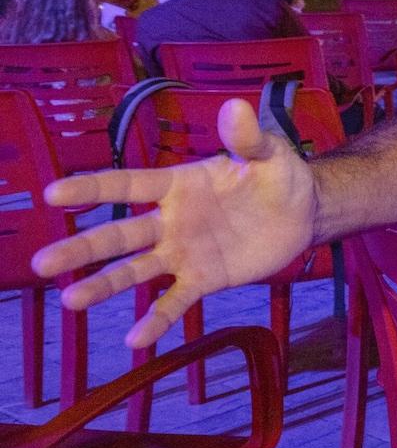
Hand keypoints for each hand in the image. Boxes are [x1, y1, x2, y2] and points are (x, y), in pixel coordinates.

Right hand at [33, 98, 317, 348]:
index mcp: (178, 184)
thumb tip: (235, 107)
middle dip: (82, 248)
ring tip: (70, 300)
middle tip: (42, 263)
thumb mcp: (268, 153)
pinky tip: (135, 340)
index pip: (128, 186)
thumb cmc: (278, 175)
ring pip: (136, 270)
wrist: (304, 212)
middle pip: (119, 235)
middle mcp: (171, 220)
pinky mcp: (205, 278)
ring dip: (104, 285)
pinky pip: (176, 300)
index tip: (53, 193)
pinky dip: (157, 320)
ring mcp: (184, 252)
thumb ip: (247, 138)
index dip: (92, 189)